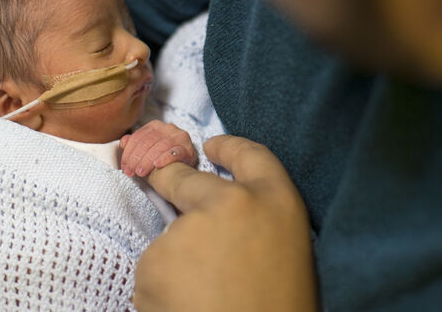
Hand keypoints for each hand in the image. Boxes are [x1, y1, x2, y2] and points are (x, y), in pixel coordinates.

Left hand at [120, 120, 197, 176]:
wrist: (183, 170)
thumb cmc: (161, 158)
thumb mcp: (146, 150)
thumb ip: (135, 145)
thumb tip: (123, 142)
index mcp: (155, 126)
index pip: (138, 137)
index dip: (128, 153)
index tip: (124, 167)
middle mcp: (168, 128)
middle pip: (148, 142)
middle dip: (136, 158)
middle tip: (130, 172)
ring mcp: (179, 137)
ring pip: (160, 146)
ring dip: (147, 160)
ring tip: (140, 172)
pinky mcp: (189, 149)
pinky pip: (176, 152)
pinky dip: (165, 158)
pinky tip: (157, 165)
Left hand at [134, 135, 317, 311]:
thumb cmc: (280, 306)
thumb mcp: (288, 251)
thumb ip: (258, 220)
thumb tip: (216, 206)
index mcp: (278, 201)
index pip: (252, 155)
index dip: (229, 146)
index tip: (211, 146)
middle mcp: (232, 202)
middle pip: (186, 177)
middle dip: (169, 179)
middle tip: (160, 182)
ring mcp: (189, 229)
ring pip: (168, 236)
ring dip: (175, 258)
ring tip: (202, 295)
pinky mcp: (156, 260)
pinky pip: (153, 269)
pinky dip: (161, 287)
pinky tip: (186, 307)